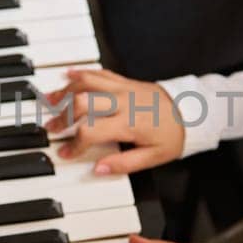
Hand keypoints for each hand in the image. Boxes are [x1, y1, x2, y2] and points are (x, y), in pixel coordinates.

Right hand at [42, 68, 184, 175]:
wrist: (192, 110)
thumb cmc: (174, 135)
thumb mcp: (154, 157)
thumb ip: (124, 164)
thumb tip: (98, 169)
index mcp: (128, 123)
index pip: (91, 131)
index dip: (74, 143)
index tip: (66, 152)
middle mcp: (122, 102)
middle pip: (82, 102)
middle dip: (62, 115)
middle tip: (52, 127)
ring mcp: (123, 88)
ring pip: (86, 83)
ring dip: (65, 91)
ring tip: (50, 100)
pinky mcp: (125, 81)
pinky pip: (99, 73)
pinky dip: (81, 73)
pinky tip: (68, 76)